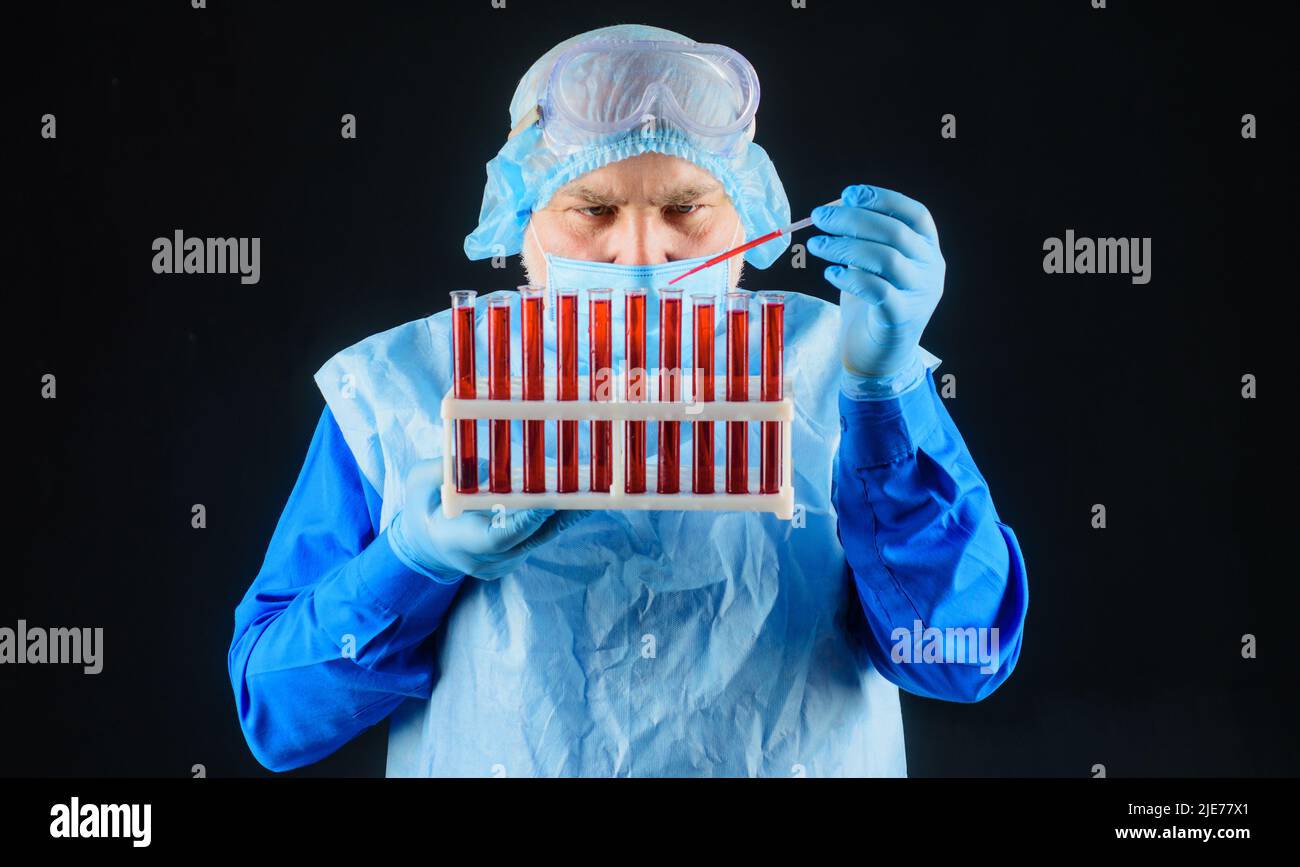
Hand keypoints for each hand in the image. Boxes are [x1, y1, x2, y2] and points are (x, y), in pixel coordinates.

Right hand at [387, 459, 592, 580]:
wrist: (426, 542)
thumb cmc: (423, 505)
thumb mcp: (419, 481)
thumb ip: (446, 470)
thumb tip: (486, 466)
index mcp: (456, 541)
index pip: (496, 539)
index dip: (523, 524)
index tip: (547, 504)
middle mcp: (482, 559)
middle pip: (528, 540)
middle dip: (558, 517)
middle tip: (588, 495)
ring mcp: (500, 564)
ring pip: (538, 540)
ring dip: (564, 517)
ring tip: (595, 494)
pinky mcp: (513, 558)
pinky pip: (537, 538)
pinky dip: (555, 519)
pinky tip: (578, 499)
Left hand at [807, 184, 944, 377]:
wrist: (879, 358)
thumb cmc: (872, 306)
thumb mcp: (873, 266)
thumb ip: (864, 239)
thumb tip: (835, 209)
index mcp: (928, 250)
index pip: (915, 214)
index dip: (883, 199)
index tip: (848, 194)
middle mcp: (931, 269)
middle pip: (896, 232)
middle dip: (853, 220)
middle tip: (819, 218)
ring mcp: (920, 295)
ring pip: (887, 259)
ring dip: (846, 247)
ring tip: (816, 245)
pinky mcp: (901, 319)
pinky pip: (877, 291)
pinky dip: (851, 278)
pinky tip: (831, 274)